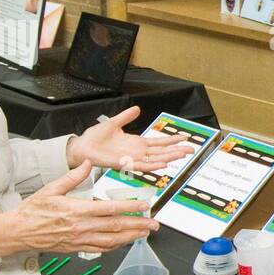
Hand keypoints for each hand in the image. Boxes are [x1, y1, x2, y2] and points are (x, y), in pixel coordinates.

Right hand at [0, 162, 158, 259]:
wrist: (18, 232)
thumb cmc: (33, 211)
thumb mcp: (51, 188)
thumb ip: (72, 176)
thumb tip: (87, 163)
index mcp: (76, 210)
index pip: (109, 209)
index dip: (129, 208)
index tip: (144, 206)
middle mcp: (81, 227)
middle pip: (116, 226)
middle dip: (138, 225)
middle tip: (153, 223)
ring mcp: (80, 240)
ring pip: (112, 240)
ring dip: (131, 237)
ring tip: (145, 233)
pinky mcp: (77, 248)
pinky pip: (101, 249)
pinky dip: (116, 246)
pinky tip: (125, 242)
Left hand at [65, 106, 194, 172]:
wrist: (82, 147)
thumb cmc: (95, 138)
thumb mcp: (114, 123)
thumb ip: (126, 116)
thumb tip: (137, 108)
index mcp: (136, 143)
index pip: (158, 142)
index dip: (171, 140)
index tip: (184, 137)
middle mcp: (137, 152)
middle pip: (162, 152)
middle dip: (176, 151)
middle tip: (191, 149)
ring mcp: (132, 159)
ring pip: (156, 159)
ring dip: (169, 158)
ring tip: (182, 155)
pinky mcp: (124, 164)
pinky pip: (141, 166)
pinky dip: (153, 165)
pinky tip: (163, 164)